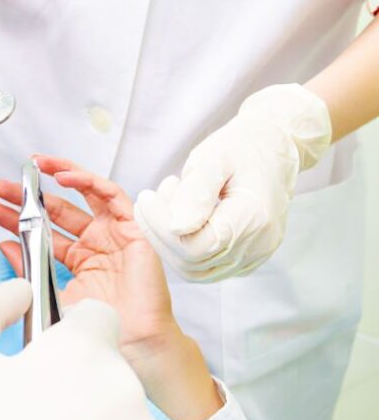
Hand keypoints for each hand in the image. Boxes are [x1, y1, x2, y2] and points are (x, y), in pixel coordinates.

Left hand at [0, 155, 174, 352]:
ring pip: (86, 193)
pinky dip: (89, 181)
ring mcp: (114, 234)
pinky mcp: (133, 229)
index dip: (18, 218)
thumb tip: (4, 245)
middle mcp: (96, 242)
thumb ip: (29, 268)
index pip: (44, 231)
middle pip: (59, 209)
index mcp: (79, 258)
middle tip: (2, 186)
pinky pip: (112, 195)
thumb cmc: (103, 325)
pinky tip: (64, 177)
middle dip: (29, 196)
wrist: (133, 342)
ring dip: (60, 175)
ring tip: (34, 166)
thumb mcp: (53, 293)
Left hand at [133, 83, 330, 282]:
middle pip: (191, 261)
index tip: (146, 198)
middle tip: (151, 197)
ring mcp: (254, 256)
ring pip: (194, 270)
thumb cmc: (241, 149)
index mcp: (254, 217)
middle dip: (160, 232)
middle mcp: (258, 244)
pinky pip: (205, 267)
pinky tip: (176, 218)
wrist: (273, 151)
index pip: (195, 245)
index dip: (162, 228)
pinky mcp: (246, 260)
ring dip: (166, 241)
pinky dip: (181, 248)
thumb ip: (196, 193)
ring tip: (163, 204)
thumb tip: (176, 227)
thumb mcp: (215, 158)